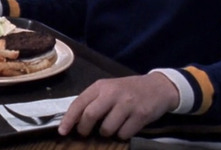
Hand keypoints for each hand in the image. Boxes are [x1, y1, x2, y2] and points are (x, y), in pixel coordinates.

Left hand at [58, 73, 178, 139]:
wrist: (158, 87)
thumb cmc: (128, 90)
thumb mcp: (108, 89)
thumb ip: (93, 101)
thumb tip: (74, 120)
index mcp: (100, 86)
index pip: (79, 103)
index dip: (68, 119)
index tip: (62, 131)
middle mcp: (113, 93)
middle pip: (90, 115)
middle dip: (84, 129)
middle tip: (85, 133)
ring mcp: (127, 103)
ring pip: (107, 128)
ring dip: (106, 133)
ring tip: (110, 127)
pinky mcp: (141, 114)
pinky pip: (124, 134)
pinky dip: (121, 135)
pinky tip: (126, 127)